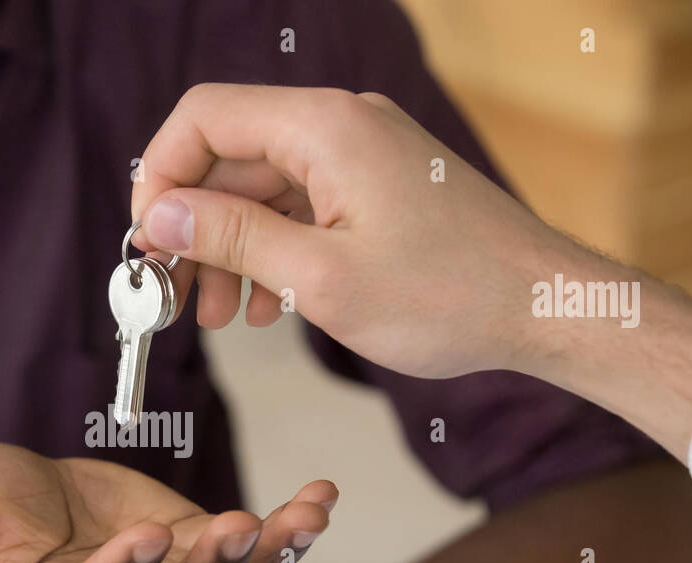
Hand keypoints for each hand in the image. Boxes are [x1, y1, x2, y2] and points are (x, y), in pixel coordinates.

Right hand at [130, 83, 569, 379]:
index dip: (161, 175)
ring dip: (230, 250)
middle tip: (172, 294)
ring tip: (214, 316)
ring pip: (263, 190)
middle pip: (231, 157)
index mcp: (325, 127)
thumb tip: (159, 217)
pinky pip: (301, 208)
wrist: (544, 308)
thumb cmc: (449, 295)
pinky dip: (272, 252)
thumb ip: (232, 239)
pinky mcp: (377, 189)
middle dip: (194, 228)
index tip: (147, 240)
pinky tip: (262, 307)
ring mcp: (362, 157)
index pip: (206, 117)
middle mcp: (341, 126)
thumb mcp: (320, 277)